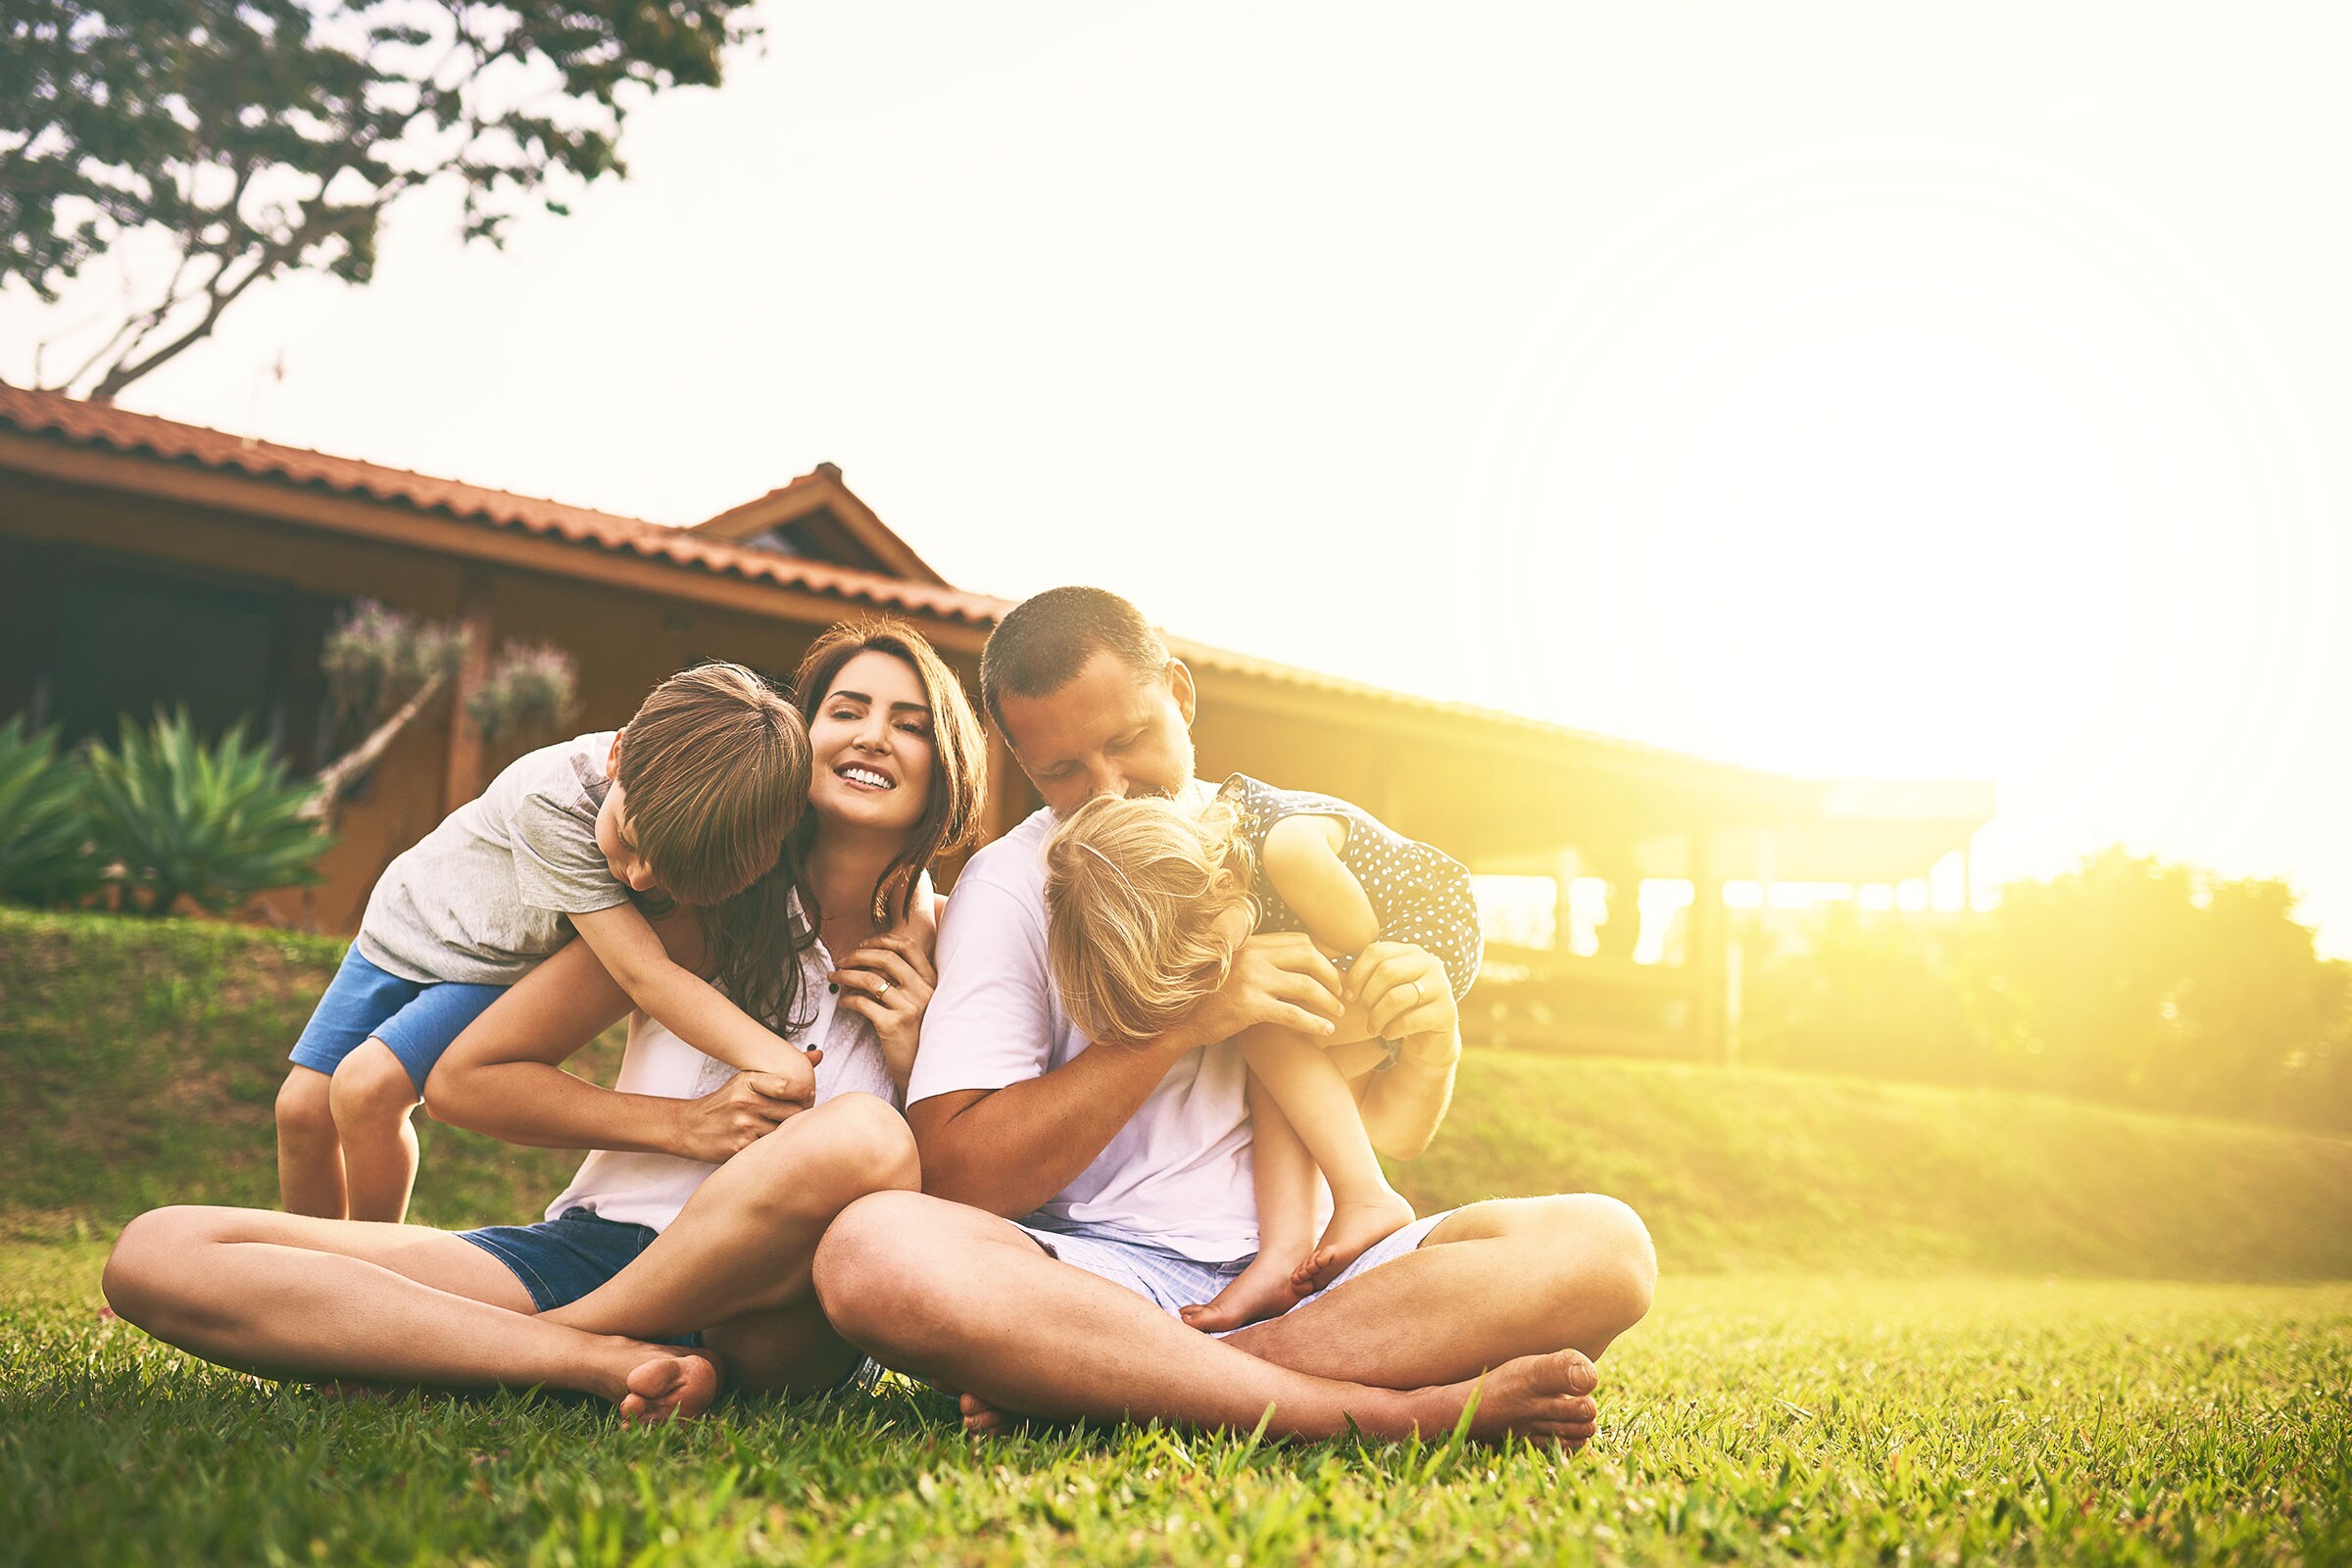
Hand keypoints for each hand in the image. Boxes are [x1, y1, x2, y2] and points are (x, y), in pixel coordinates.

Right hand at [672, 1070, 812, 1162]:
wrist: (689, 1127)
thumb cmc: (724, 1103)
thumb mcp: (746, 1080)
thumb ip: (780, 1073)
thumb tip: (818, 1054)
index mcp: (747, 1082)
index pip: (786, 1086)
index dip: (804, 1093)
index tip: (809, 1096)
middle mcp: (745, 1101)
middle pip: (791, 1111)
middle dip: (798, 1116)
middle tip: (798, 1117)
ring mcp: (742, 1125)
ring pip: (783, 1132)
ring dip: (785, 1134)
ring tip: (782, 1131)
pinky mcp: (739, 1146)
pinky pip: (769, 1148)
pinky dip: (772, 1147)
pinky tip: (768, 1144)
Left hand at [832, 924, 937, 1091]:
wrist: (922, 1070)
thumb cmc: (917, 1035)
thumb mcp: (921, 1003)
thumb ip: (906, 982)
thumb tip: (870, 960)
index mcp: (932, 981)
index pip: (908, 946)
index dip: (882, 940)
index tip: (862, 945)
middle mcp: (923, 991)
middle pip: (885, 958)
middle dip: (857, 955)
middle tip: (841, 961)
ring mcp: (909, 1008)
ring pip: (869, 979)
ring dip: (846, 975)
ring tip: (834, 977)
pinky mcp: (893, 1026)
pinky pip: (862, 1003)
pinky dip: (847, 999)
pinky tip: (842, 1002)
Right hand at [1167, 926, 1345, 1052]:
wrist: (1180, 1020)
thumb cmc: (1209, 996)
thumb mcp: (1234, 967)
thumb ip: (1262, 960)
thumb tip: (1302, 966)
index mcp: (1250, 943)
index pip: (1299, 940)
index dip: (1323, 955)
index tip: (1334, 971)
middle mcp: (1253, 955)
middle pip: (1308, 956)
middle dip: (1332, 974)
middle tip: (1343, 991)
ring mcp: (1252, 980)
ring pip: (1306, 985)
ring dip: (1329, 999)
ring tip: (1339, 1012)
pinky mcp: (1250, 1006)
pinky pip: (1293, 1013)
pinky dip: (1315, 1022)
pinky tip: (1326, 1029)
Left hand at [1346, 941, 1456, 1049]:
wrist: (1431, 1038)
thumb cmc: (1399, 1010)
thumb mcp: (1383, 989)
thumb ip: (1363, 977)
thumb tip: (1332, 974)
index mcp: (1412, 951)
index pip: (1376, 951)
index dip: (1357, 974)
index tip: (1349, 996)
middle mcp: (1430, 963)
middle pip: (1386, 971)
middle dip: (1368, 996)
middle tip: (1363, 1011)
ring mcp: (1442, 987)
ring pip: (1396, 997)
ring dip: (1377, 1016)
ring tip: (1372, 1026)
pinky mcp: (1447, 1012)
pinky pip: (1409, 1020)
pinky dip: (1391, 1030)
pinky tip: (1388, 1034)